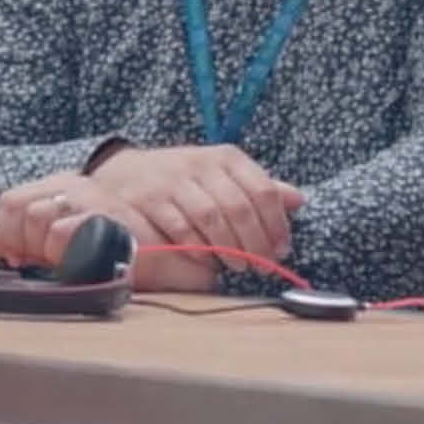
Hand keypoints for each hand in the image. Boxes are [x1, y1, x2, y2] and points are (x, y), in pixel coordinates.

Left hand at [0, 172, 152, 273]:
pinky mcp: (109, 218)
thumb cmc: (126, 249)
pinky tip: (81, 265)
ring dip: (45, 249)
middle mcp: (76, 187)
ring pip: (37, 218)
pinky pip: (62, 233)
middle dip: (24, 243)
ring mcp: (93, 200)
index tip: (21, 258)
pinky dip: (63, 254)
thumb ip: (31, 235)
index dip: (7, 233)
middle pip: (19, 208)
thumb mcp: (70, 238)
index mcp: (65, 188)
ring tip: (69, 262)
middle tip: (47, 262)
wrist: (180, 255)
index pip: (11, 202)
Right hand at [89, 143, 307, 264]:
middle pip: (238, 207)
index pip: (262, 188)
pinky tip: (207, 261)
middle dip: (254, 242)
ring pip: (210, 218)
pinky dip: (198, 250)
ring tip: (237, 266)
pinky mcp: (149, 199)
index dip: (276, 224)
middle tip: (261, 265)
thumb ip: (258, 189)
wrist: (125, 173)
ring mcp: (172, 181)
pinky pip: (180, 229)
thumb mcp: (223, 175)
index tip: (282, 249)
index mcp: (226, 157)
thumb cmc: (185, 179)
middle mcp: (200, 164)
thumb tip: (298, 199)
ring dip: (228, 248)